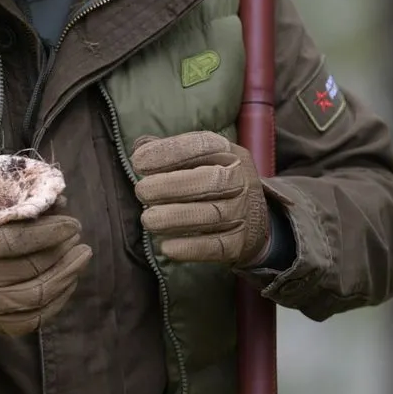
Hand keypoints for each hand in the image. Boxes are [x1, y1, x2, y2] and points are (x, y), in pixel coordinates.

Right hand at [0, 204, 91, 336]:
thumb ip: (13, 206)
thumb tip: (60, 201)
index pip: (18, 241)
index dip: (51, 232)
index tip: (72, 223)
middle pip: (32, 267)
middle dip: (62, 251)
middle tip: (78, 237)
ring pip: (39, 295)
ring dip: (67, 275)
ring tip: (81, 256)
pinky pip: (35, 318)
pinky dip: (58, 300)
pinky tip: (68, 282)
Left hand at [130, 131, 268, 265]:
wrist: (254, 218)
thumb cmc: (212, 180)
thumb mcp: (198, 158)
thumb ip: (168, 150)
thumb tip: (140, 147)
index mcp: (227, 152)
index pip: (202, 145)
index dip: (169, 151)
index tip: (138, 162)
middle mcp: (240, 179)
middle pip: (210, 181)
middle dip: (171, 186)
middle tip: (141, 192)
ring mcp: (244, 211)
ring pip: (212, 215)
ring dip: (176, 218)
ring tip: (148, 220)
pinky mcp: (241, 242)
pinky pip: (218, 246)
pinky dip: (191, 248)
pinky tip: (167, 247)